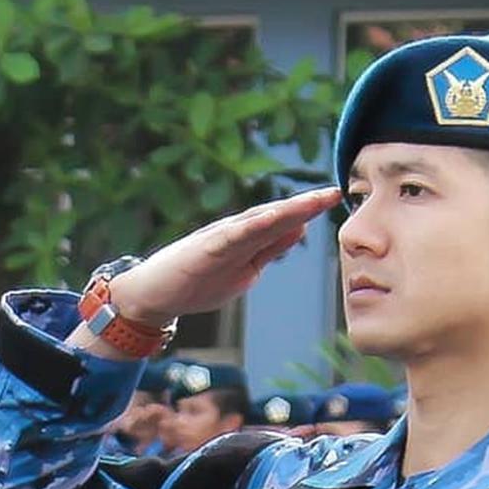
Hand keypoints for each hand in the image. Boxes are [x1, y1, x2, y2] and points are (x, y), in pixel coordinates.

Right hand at [97, 187, 342, 332]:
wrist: (153, 295)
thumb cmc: (196, 281)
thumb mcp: (244, 266)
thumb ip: (270, 247)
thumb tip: (300, 228)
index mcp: (247, 240)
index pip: (283, 222)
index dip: (308, 211)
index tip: (335, 199)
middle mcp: (235, 233)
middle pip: (275, 217)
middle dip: (304, 206)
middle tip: (333, 192)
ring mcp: (219, 241)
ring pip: (257, 222)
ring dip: (285, 211)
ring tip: (311, 202)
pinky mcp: (203, 251)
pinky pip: (231, 238)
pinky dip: (251, 227)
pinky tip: (270, 219)